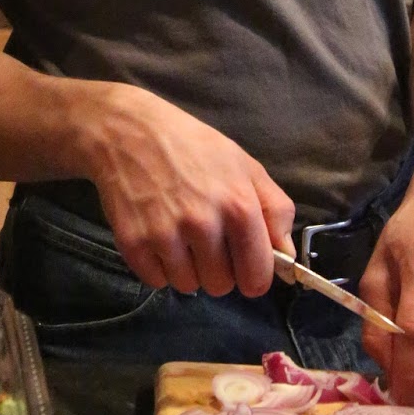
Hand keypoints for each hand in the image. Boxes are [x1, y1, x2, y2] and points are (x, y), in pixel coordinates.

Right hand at [86, 84, 295, 298]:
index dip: (253, 275)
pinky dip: (157, 266)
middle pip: (221, 286)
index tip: (242, 263)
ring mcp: (165, 235)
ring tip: (177, 232)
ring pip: (188, 286)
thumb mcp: (243, 164)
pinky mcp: (132, 243)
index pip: (257, 277)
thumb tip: (288, 259)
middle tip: (203, 236)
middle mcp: (203, 224)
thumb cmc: (191, 145)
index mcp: (238, 206)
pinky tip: (155, 235)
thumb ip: (275, 210)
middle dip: (216, 268)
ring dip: (185, 267)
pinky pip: (156, 281)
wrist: (126, 128)